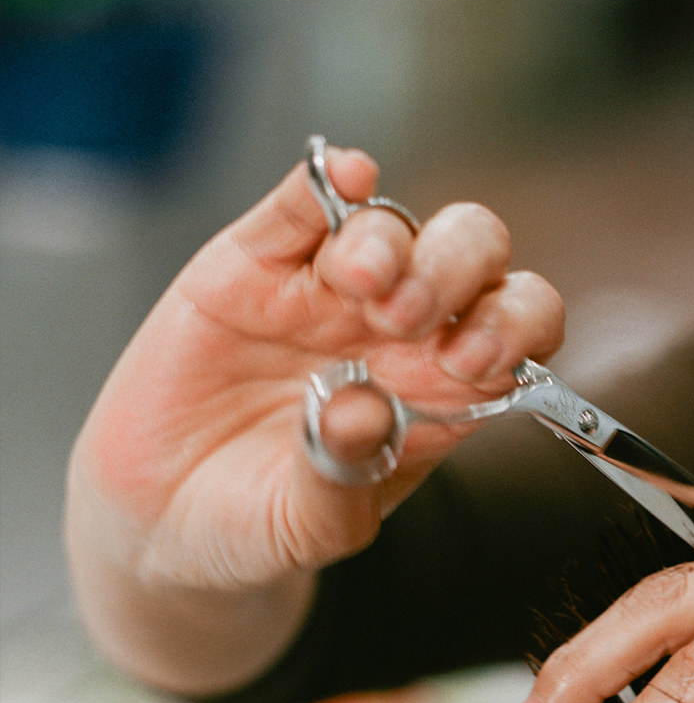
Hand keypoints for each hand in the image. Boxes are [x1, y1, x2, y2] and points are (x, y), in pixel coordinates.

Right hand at [66, 144, 563, 692]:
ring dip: (389, 240)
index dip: (516, 326)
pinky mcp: (253, 265)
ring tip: (358, 284)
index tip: (475, 357)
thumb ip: (345, 474)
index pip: (519, 326)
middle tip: (408, 318)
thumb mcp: (311, 526)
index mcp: (446, 386)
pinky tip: (341, 176)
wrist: (165, 521)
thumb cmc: (263, 524)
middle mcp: (403, 326)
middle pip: (471, 256)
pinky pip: (300, 206)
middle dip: (457, 270)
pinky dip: (323, 182)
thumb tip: (363, 410)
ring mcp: (329, 290)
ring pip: (391, 224)